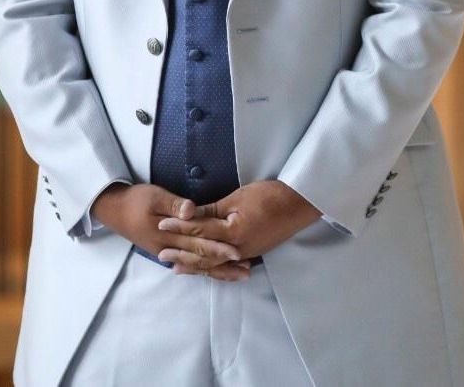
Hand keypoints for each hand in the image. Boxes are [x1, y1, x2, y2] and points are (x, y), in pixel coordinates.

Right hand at [91, 183, 250, 280]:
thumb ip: (175, 205)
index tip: (237, 252)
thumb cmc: (136, 200)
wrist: (114, 210)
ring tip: (239, 273)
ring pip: (196, 264)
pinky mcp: (167, 250)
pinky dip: (205, 268)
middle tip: (246, 268)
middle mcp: (168, 248)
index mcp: (167, 235)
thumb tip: (192, 211)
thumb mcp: (155, 197)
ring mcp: (167, 252)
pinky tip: (217, 271)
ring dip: (218, 269)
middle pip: (200, 258)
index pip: (197, 244)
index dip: (218, 248)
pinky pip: (189, 262)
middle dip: (224, 264)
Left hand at [156, 180, 320, 268]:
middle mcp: (238, 248)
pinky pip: (228, 263)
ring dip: (195, 265)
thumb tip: (191, 215)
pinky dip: (213, 266)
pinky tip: (208, 267)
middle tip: (161, 255)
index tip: (161, 224)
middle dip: (182, 253)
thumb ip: (214, 210)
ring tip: (177, 269)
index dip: (179, 227)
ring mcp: (247, 253)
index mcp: (232, 233)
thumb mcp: (239, 197)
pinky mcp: (254, 252)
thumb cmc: (271, 195)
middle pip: (204, 254)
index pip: (199, 230)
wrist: (301, 203)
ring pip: (215, 263)